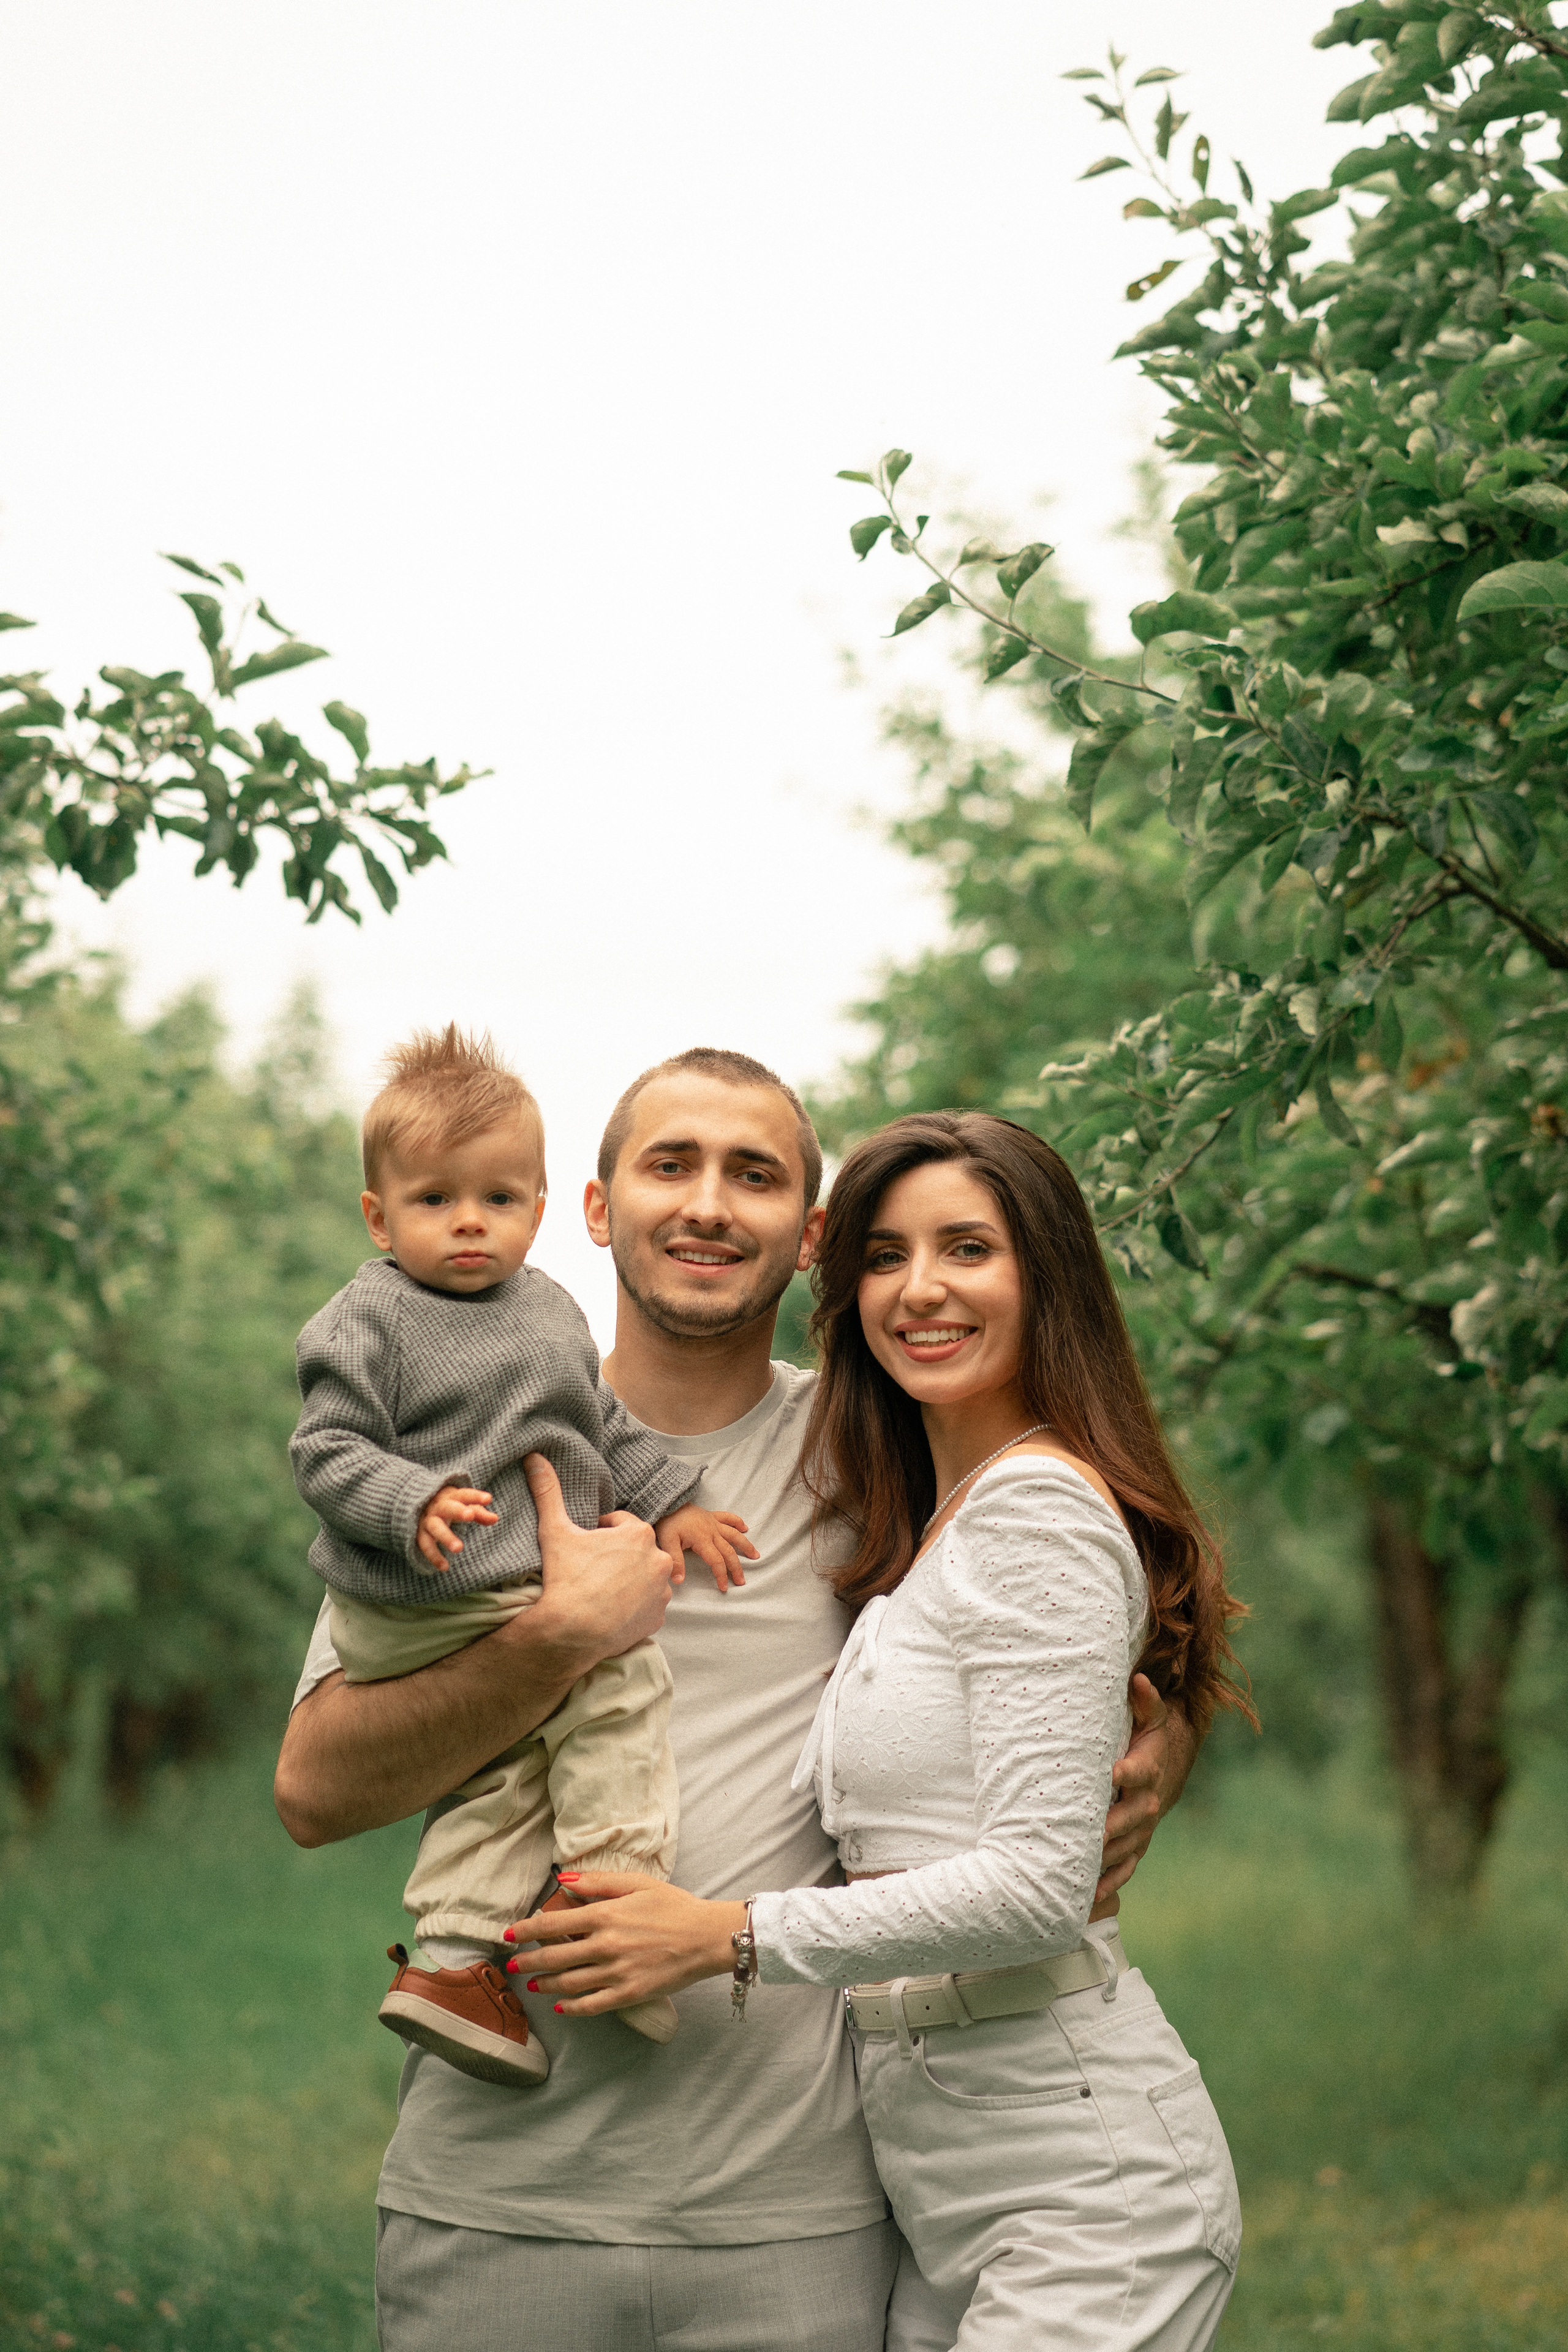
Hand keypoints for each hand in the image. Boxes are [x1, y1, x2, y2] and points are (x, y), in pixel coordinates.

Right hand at [416, 1485, 497, 1569]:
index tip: (488, 1499)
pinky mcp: (419, 1534)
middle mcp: (437, 1507)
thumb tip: (496, 1518)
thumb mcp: (464, 1507)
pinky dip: (434, 1556)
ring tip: (459, 1549)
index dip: (475, 1496)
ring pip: (435, 1527)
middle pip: (447, 1507)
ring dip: (446, 1537)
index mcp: (450, 1496)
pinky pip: (425, 1545)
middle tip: (470, 1516)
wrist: (416, 1507)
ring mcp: (427, 1520)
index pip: (464, 1495)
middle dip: (458, 1511)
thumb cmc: (449, 1507)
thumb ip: (479, 1513)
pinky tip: (445, 1567)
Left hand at [501, 1871, 745, 2013]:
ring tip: (532, 1985)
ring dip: (545, 1984)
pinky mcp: (629, 1994)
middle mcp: (605, 1945)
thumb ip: (598, 1881)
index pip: (552, 1923)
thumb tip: (564, 1880)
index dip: (526, 1930)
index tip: (508, 1934)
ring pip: (568, 1983)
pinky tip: (561, 2006)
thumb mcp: (637, 1883)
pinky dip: (572, 2007)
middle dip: (528, 1962)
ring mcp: (616, 1972)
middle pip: (554, 1956)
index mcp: (605, 1915)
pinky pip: (591, 2004)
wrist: (707, 1937)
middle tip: (512, 1966)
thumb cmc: (673, 1906)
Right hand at [520, 1456, 678, 1670]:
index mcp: (639, 1534)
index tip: (586, 1545)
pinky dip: (634, 1606)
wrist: (570, 1632)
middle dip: (617, 1556)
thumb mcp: (555, 1531)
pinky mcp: (658, 1618)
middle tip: (592, 1568)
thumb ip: (548, 1492)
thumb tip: (534, 1457)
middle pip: (636, 1551)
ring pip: (645, 1577)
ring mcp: (661, 1591)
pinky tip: (612, 1609)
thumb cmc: (566, 1578)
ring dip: (629, 1579)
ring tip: (602, 1589)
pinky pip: (648, 1606)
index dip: (601, 1532)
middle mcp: (660, 1559)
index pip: (621, 1524)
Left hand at [654, 1505, 758, 1594]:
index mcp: (702, 1540)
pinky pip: (728, 1517)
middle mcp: (712, 1531)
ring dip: (745, 1545)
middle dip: (736, 1567)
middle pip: (729, 1551)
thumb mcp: (667, 1543)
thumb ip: (675, 1561)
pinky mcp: (712, 1515)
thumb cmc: (667, 1522)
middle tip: (742, 1581)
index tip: (724, 1588)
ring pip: (734, 1534)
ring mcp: (713, 1522)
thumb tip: (679, 1580)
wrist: (668, 1502)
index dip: (721, 1575)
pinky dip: (737, 1522)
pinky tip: (745, 1528)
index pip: (716, 1561)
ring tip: (755, 1555)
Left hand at [1094, 1673, 1174, 1909]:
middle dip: (1113, 1825)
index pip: (1140, 1770)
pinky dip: (1108, 1882)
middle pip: (1133, 1816)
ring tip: (1080, 1867)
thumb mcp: (1149, 1718)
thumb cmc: (1145, 1740)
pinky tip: (1088, 1897)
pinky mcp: (1136, 1847)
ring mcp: (1142, 1829)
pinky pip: (1124, 1867)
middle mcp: (1147, 1802)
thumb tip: (1138, 1681)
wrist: (1164, 1771)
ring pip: (1126, 1846)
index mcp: (1147, 1767)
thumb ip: (1145, 1702)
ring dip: (1106, 1857)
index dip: (1128, 1771)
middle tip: (1092, 1832)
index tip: (1113, 1772)